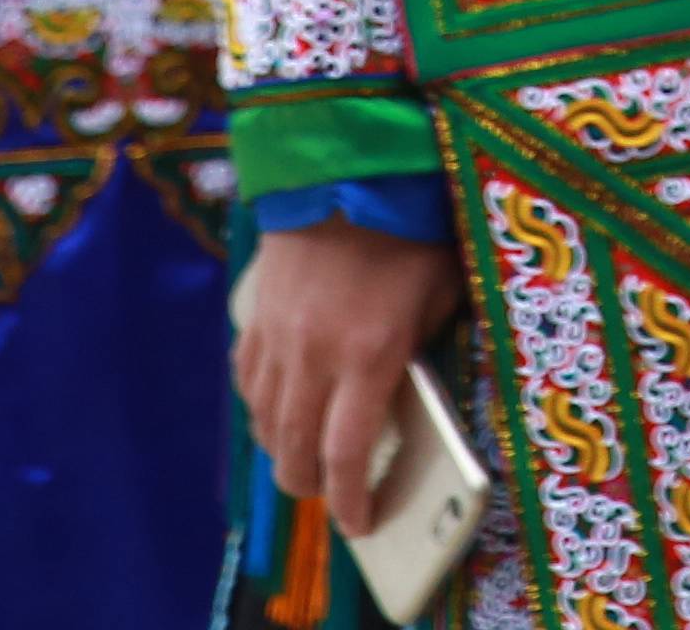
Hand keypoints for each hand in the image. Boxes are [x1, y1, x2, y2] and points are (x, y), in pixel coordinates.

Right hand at [229, 222, 469, 534]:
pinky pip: (247, 380)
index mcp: (368, 355)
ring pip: (264, 421)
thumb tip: (410, 390)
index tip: (360, 523)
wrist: (345, 166)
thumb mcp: (442, 291)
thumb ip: (424, 347)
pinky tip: (278, 408)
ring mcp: (277, 337)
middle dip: (312, 485)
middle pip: (296, 451)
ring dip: (282, 450)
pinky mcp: (255, 315)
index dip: (352, 500)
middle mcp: (314, 356)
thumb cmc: (412, 228)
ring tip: (304, 459)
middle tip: (332, 494)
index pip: (349, 454)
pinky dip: (260, 406)